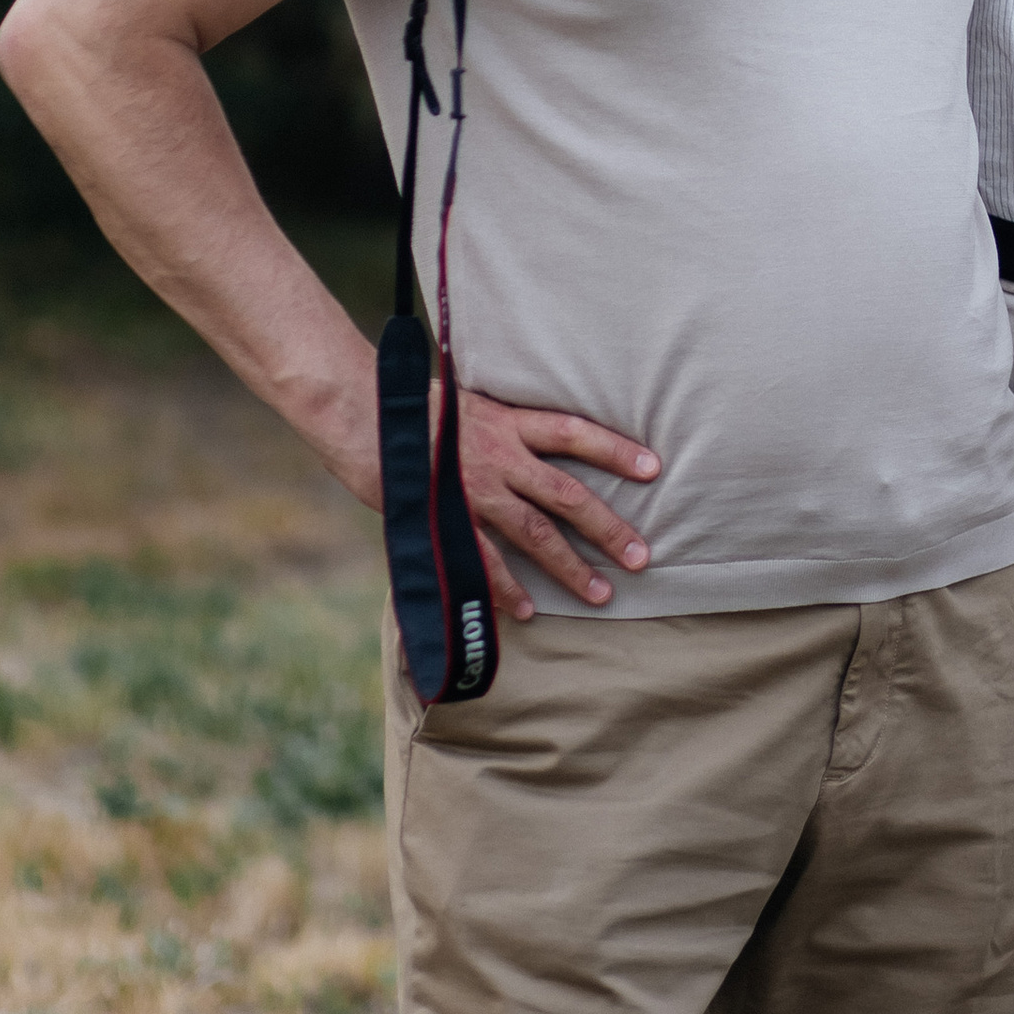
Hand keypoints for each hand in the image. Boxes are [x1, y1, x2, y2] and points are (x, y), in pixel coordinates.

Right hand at [330, 377, 663, 620]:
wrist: (359, 412)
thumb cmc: (410, 403)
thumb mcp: (465, 402)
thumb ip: (498, 426)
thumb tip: (525, 441)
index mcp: (507, 421)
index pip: (575, 433)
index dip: (615, 449)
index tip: (654, 466)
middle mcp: (499, 455)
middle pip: (567, 494)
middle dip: (608, 527)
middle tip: (641, 556)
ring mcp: (474, 490)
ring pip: (534, 533)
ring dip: (569, 568)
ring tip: (601, 594)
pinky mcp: (446, 518)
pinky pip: (483, 559)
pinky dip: (505, 587)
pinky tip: (525, 610)